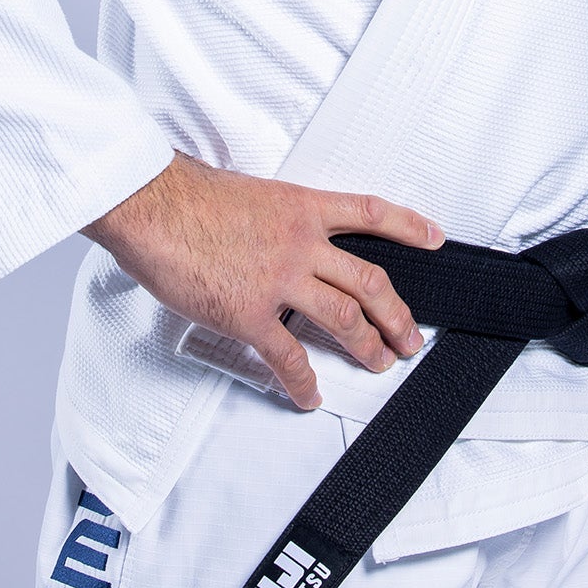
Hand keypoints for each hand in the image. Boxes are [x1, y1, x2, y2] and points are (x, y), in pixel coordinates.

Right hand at [82, 154, 443, 408]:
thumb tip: (278, 232)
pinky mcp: (249, 313)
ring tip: (380, 363)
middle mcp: (301, 243)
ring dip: (367, 345)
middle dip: (396, 314)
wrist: (153, 206)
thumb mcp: (248, 192)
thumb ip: (274, 215)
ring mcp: (278, 279)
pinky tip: (310, 395)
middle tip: (410, 336)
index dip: (409, 226)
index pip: (371, 213)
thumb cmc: (188, 195)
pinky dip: (303, 381)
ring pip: (343, 318)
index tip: (434, 238)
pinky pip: (288, 356)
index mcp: (301, 207)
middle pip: (369, 280)